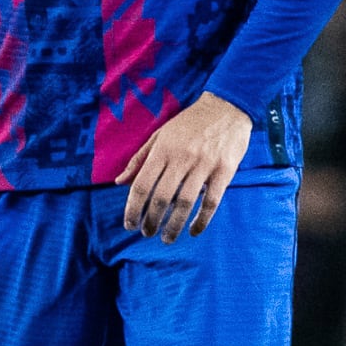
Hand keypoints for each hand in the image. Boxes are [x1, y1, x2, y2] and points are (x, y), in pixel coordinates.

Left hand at [117, 92, 253, 237]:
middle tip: (147, 233)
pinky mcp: (224, 171)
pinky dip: (202, 219)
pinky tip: (194, 230)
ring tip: (167, 238)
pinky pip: (211, 201)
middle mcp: (181, 158)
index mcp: (162, 150)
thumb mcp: (160, 134)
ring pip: (185, 203)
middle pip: (161, 198)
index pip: (142, 185)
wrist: (226, 106)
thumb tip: (119, 181)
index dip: (133, 208)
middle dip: (151, 221)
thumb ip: (139, 158)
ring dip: (174, 225)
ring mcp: (204, 165)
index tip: (129, 224)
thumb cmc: (190, 122)